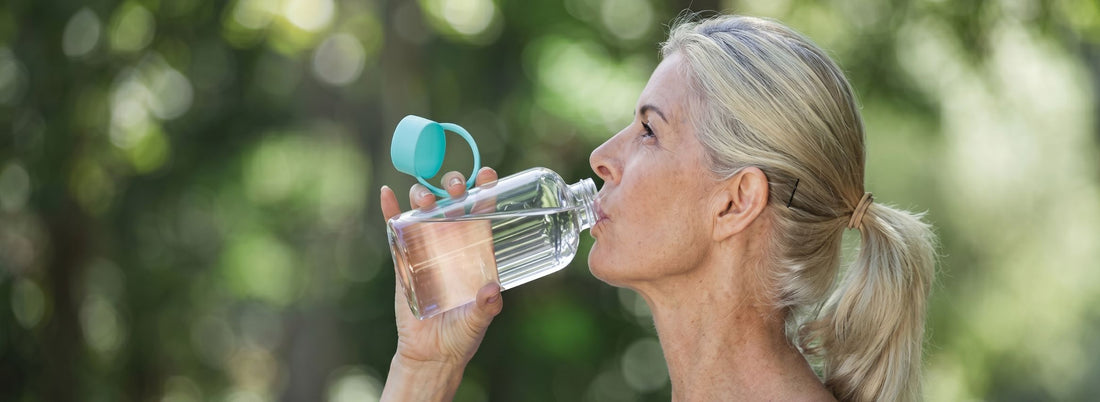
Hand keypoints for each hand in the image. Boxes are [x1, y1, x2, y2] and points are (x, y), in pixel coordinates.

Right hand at [379, 167, 502, 399]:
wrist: (429, 354)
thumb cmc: (460, 336)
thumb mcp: (478, 321)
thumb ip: (486, 307)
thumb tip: (493, 291)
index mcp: (476, 252)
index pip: (483, 213)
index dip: (485, 191)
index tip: (487, 175)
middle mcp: (453, 244)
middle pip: (453, 205)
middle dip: (454, 187)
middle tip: (455, 186)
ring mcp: (426, 248)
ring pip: (425, 211)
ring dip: (425, 196)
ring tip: (426, 197)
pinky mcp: (403, 259)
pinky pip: (395, 230)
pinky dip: (389, 210)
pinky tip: (386, 193)